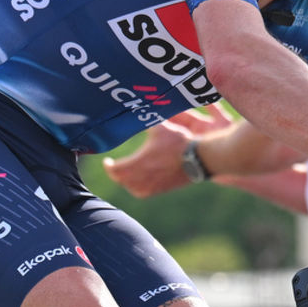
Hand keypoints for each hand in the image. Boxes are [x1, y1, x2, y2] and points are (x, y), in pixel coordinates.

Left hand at [102, 108, 232, 197]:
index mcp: (138, 163)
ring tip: (126, 174)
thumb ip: (146, 123)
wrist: (199, 158)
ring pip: (132, 188)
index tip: (107, 161)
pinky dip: (138, 187)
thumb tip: (137, 114)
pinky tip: (140, 181)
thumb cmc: (179, 142)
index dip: (108, 166)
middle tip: (115, 167)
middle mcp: (143, 178)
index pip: (114, 170)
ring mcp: (153, 186)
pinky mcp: (162, 189)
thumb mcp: (160, 128)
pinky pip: (144, 192)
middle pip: (121, 180)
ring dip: (127, 182)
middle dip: (116, 174)